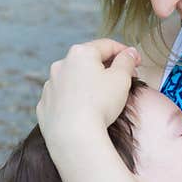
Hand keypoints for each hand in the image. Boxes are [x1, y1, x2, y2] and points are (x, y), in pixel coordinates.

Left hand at [36, 39, 140, 156]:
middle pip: (88, 61)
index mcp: (80, 53)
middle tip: (123, 80)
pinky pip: (63, 98)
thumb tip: (129, 53)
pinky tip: (85, 111)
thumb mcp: (122, 78)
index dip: (125, 52)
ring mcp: (50, 85)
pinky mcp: (44, 104)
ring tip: (103, 98)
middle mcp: (60, 65)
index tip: (136, 62)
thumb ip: (126, 61)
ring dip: (88, 83)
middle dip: (106, 68)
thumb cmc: (100, 104)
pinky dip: (74, 100)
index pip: (106, 45)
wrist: (74, 136)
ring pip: (73, 79)